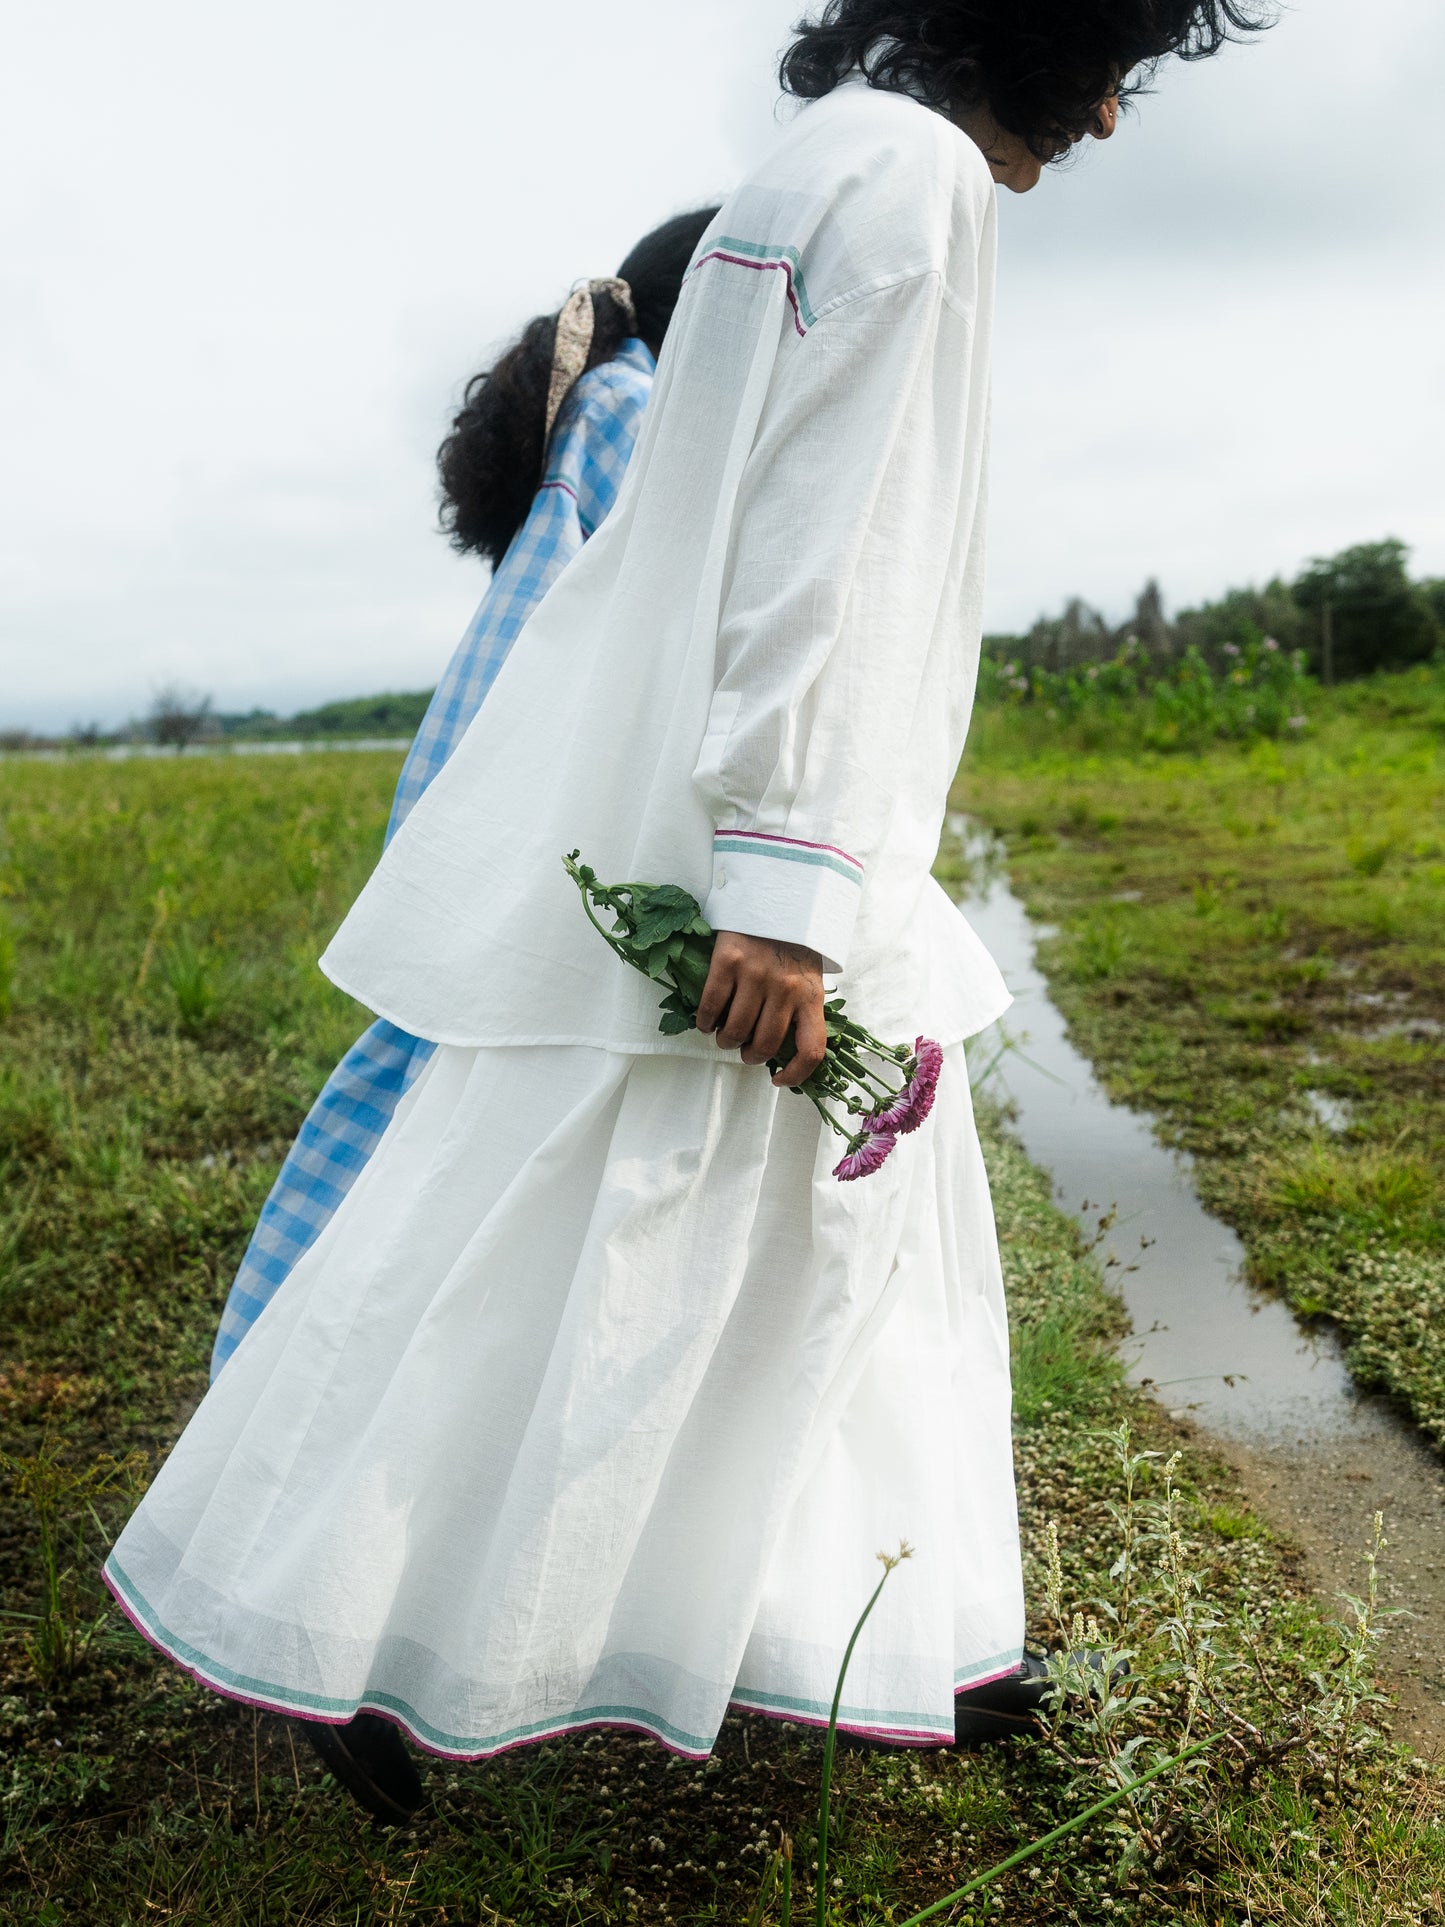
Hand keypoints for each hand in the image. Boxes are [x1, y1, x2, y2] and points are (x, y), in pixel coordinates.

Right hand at [696, 932, 826, 1087]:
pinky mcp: (728, 961)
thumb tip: (784, 1048)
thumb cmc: (793, 942)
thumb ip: (801, 1007)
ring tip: (724, 1036)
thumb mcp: (810, 975)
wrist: (776, 895)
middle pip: (765, 1045)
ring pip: (734, 1030)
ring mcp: (756, 975)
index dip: (796, 1075)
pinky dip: (704, 1021)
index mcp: (811, 995)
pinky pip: (711, 1005)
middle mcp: (785, 989)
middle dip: (750, 1056)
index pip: (811, 1049)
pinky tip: (705, 1022)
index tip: (779, 1080)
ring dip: (725, 1041)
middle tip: (744, 1052)